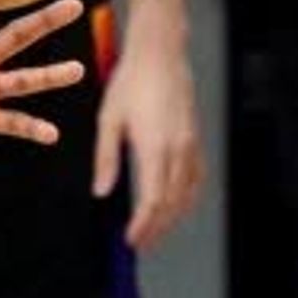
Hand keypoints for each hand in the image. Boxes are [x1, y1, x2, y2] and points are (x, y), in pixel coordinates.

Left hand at [95, 25, 205, 251]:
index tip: (131, 240)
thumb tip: (101, 193)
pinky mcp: (194, 138)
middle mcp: (178, 148)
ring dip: (173, 217)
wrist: (160, 53)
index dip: (144, 224)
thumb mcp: (108, 120)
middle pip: (173, 203)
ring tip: (156, 232)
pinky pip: (196, 177)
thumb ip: (106, 159)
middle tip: (141, 244)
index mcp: (155, 146)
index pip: (154, 199)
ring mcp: (190, 143)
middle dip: (158, 228)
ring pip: (188, 193)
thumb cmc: (130, 82)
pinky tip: (175, 206)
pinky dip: (187, 198)